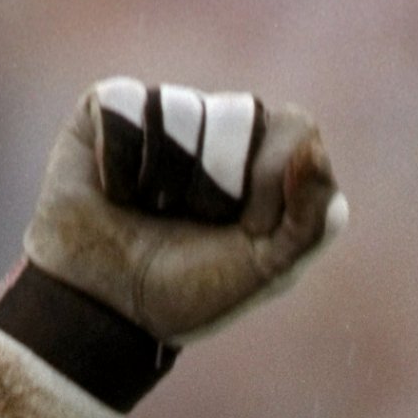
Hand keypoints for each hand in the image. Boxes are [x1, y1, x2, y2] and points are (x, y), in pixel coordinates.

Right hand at [23, 77, 347, 342]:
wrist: (106, 311)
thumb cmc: (190, 292)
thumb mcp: (268, 271)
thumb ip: (311, 221)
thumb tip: (311, 150)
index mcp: (271, 158)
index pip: (295, 128)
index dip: (269, 182)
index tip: (247, 229)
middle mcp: (222, 125)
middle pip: (243, 114)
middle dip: (218, 183)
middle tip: (193, 222)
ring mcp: (165, 112)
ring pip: (181, 112)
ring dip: (165, 178)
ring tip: (149, 208)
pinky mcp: (108, 107)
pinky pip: (125, 106)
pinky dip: (120, 162)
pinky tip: (115, 191)